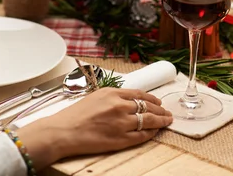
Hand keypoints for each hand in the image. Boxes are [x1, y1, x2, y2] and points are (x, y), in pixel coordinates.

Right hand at [18, 87, 172, 170]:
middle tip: (167, 113)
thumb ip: (113, 97)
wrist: (65, 131)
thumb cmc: (76, 114)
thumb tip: (128, 100)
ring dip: (160, 121)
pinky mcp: (120, 139)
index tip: (158, 101)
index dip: (152, 98)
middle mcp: (119, 106)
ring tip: (166, 121)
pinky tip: (154, 132)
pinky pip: (141, 136)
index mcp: (113, 93)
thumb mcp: (96, 96)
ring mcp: (121, 123)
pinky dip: (150, 134)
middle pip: (147, 107)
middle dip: (160, 110)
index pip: (139, 94)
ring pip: (148, 121)